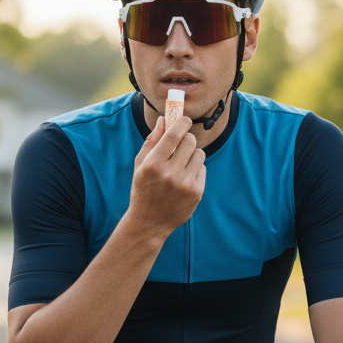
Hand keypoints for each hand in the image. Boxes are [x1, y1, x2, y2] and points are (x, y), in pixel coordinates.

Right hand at [127, 115, 205, 238]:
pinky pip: (202, 169)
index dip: (182, 122)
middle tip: (182, 143)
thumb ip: (152, 141)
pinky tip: (184, 179)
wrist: (149, 222)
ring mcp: (185, 184)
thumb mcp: (140, 165)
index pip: (174, 134)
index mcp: (153, 164)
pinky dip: (195, 169)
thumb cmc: (143, 189)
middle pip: (190, 141)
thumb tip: (164, 119)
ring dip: (192, 154)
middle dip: (187, 138)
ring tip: (182, 163)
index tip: (184, 120)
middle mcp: (170, 174)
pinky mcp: (196, 193)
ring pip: (199, 154)